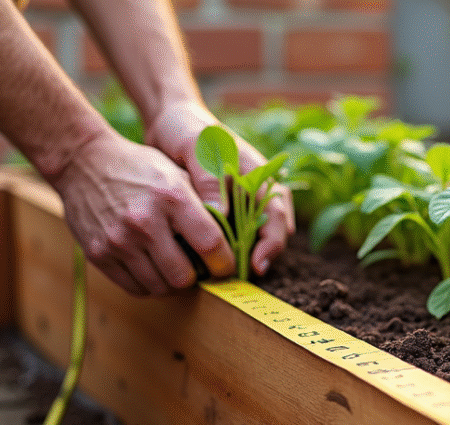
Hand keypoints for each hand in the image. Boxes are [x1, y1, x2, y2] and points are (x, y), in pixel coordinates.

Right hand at [50, 131, 234, 295]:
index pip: (211, 244)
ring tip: (177, 270)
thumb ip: (204, 203)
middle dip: (197, 278)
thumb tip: (234, 237)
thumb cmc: (139, 168)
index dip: (224, 263)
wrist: (82, 162)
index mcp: (171, 197)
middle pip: (184, 276)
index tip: (226, 266)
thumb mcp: (176, 172)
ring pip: (160, 287)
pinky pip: (134, 288)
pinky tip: (154, 270)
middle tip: (200, 271)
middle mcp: (145, 221)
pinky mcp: (99, 254)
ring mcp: (119, 241)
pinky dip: (149, 285)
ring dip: (173, 284)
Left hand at [144, 100, 294, 275]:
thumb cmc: (186, 130)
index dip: (272, 242)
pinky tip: (209, 262)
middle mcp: (256, 189)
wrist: (171, 122)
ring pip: (255, 237)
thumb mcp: (195, 147)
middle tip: (240, 277)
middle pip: (272, 231)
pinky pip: (234, 235)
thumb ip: (208, 177)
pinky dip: (227, 249)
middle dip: (261, 256)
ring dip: (244, 256)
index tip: (257, 264)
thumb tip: (222, 213)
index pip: (278, 212)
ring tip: (224, 274)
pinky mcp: (227, 209)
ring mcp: (243, 200)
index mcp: (258, 172)